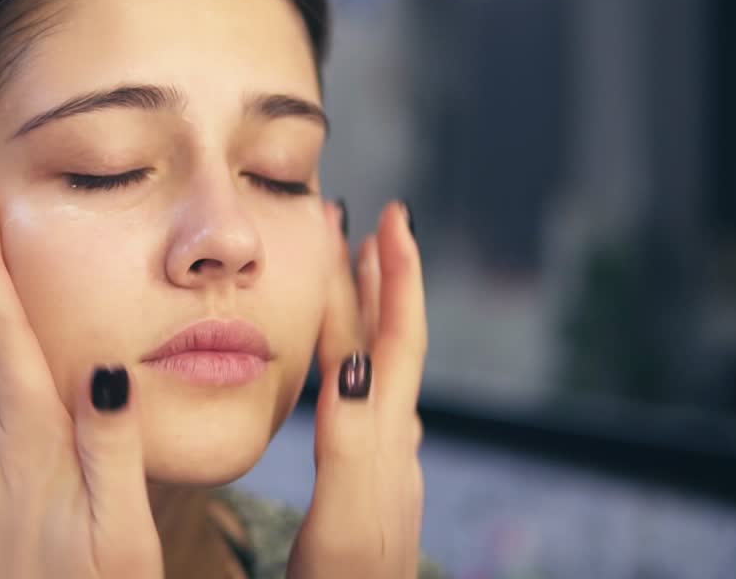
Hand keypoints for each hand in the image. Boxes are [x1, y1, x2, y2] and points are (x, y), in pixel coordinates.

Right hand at [288, 201, 426, 578]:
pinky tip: (341, 373)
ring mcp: (380, 466)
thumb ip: (350, 445)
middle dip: (377, 279)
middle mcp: (390, 445)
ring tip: (353, 275)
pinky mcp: (361, 487)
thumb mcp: (347, 521)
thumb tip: (353, 362)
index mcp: (384, 442)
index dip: (395, 277)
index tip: (388, 215)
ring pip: (376, 371)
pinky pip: (359, 402)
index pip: (394, 343)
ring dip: (365, 315)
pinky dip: (348, 361)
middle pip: (387, 345)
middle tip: (355, 223)